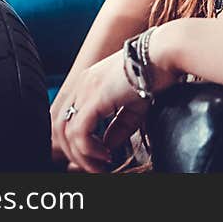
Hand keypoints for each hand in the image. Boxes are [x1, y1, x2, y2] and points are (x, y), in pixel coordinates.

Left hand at [51, 26, 182, 172]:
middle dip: (72, 154)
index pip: (63, 118)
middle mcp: (81, 85)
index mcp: (86, 83)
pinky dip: (89, 150)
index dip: (71, 143)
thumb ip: (118, 128)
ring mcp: (85, 90)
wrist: (164, 54)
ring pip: (65, 134)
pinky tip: (106, 155)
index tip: (91, 159)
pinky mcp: (95, 97)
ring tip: (101, 166)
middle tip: (94, 168)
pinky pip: (79, 133)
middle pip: (58, 128)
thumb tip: (107, 147)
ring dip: (81, 156)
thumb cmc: (154, 74)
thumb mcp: (133, 107)